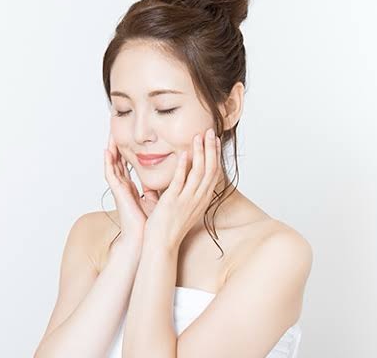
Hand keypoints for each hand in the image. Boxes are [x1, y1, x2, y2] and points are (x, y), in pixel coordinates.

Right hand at [103, 132, 156, 240]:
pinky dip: (108, 162)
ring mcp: (119, 189)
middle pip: (118, 161)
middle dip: (117, 145)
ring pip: (112, 164)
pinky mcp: (118, 192)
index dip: (126, 151)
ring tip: (110, 134)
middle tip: (116, 129)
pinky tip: (107, 151)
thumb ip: (157, 187)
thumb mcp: (156, 199)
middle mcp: (124, 186)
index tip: (128, 137)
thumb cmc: (149, 223)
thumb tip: (168, 176)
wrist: (144, 238)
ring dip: (110, 149)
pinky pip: (110, 174)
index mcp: (132, 187)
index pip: (127, 164)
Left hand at [143, 128, 223, 249]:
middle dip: (210, 149)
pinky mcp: (173, 202)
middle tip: (209, 131)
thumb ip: (183, 191)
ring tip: (198, 136)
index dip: (215, 155)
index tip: (213, 141)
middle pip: (210, 169)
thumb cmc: (169, 227)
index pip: (213, 173)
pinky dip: (183, 167)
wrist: (161, 245)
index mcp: (201, 200)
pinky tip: (184, 154)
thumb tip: (179, 175)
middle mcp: (198, 199)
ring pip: (198, 173)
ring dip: (199, 153)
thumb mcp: (183, 207)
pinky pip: (181, 181)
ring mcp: (186, 200)